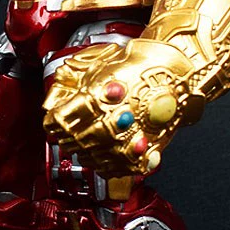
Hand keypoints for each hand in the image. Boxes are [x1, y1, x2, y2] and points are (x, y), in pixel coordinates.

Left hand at [42, 39, 204, 176]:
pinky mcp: (147, 149)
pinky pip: (120, 166)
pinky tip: (102, 159)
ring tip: (84, 145)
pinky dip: (107, 165)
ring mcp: (131, 136)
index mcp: (98, 95)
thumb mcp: (100, 65)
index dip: (54, 122)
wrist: (176, 71)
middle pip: (76, 139)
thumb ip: (75, 84)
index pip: (61, 119)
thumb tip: (57, 99)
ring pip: (95, 156)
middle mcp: (113, 118)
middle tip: (67, 134)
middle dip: (68, 137)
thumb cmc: (140, 63)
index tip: (54, 120)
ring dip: (84, 152)